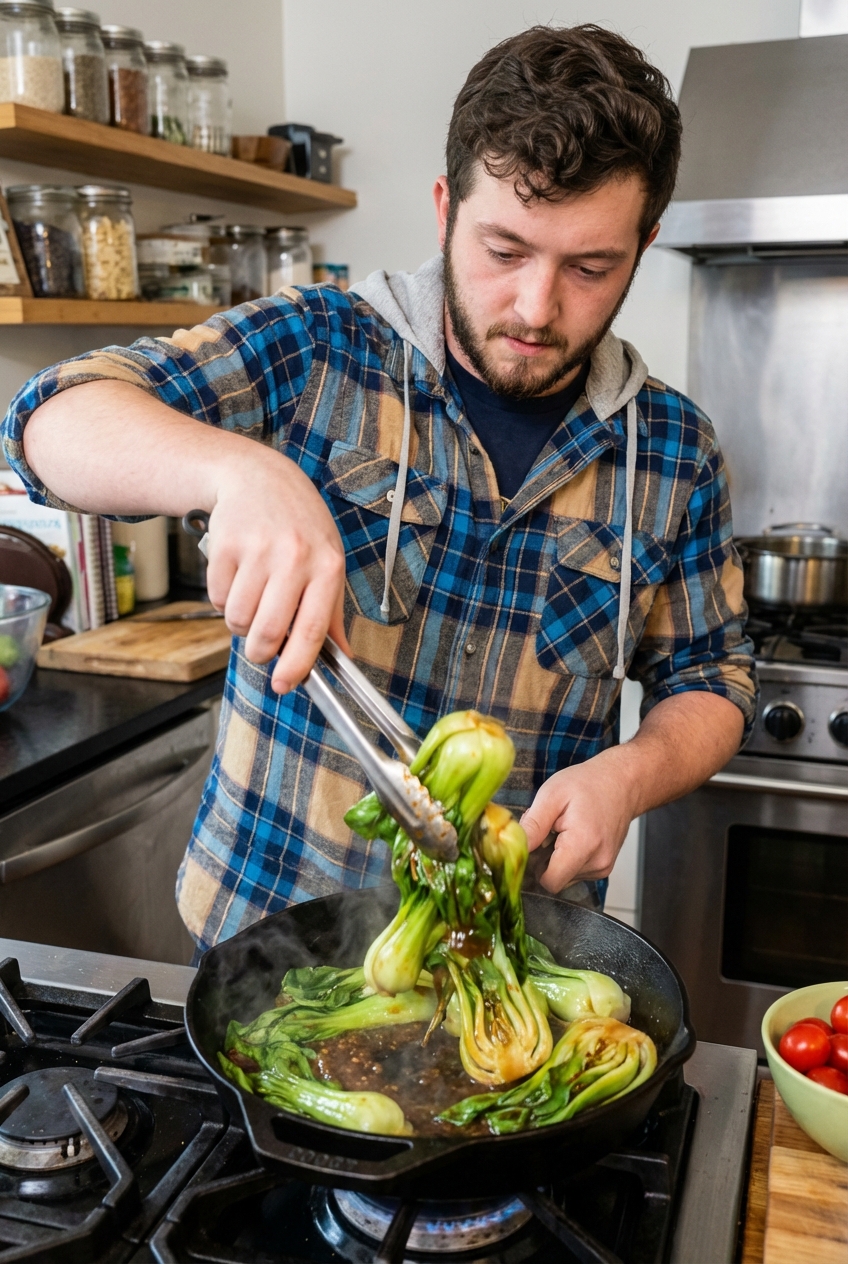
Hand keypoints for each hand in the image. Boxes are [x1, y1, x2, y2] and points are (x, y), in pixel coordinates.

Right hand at [206, 447, 348, 693]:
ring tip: (251, 600)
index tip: (285, 686)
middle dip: (259, 651)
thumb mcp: (328, 560)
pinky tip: (237, 576)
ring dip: (239, 623)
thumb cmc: (300, 525)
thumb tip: (344, 657)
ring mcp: (258, 550)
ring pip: (237, 618)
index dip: (297, 665)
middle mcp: (295, 557)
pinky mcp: (225, 545)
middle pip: (268, 631)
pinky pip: (216, 597)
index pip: (313, 630)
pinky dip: (222, 598)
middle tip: (259, 647)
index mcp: (327, 567)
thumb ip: (332, 613)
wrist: (259, 477)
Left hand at [520, 751, 637, 892]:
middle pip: (555, 879)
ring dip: (555, 857)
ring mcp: (603, 867)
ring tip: (561, 829)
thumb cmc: (588, 784)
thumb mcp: (552, 795)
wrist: (621, 782)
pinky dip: (567, 856)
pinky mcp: (603, 867)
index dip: (533, 867)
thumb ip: (532, 825)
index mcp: (583, 845)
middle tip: (548, 829)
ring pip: (564, 875)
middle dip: (543, 858)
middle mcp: (597, 862)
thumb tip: (514, 848)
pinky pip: (575, 871)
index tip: (531, 846)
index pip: (550, 882)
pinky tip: (571, 834)